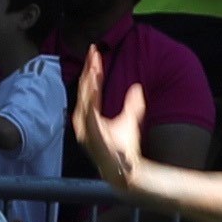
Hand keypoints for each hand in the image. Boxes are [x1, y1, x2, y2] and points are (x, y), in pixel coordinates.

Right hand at [71, 48, 145, 196]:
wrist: (128, 170)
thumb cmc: (125, 148)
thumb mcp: (130, 119)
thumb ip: (132, 104)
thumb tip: (137, 88)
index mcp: (90, 115)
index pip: (89, 87)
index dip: (92, 69)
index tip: (96, 52)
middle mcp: (84, 121)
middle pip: (84, 89)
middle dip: (88, 69)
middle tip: (93, 51)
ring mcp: (86, 130)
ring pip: (85, 99)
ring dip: (88, 81)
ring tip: (93, 64)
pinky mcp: (92, 137)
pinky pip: (90, 114)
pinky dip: (91, 99)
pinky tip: (94, 84)